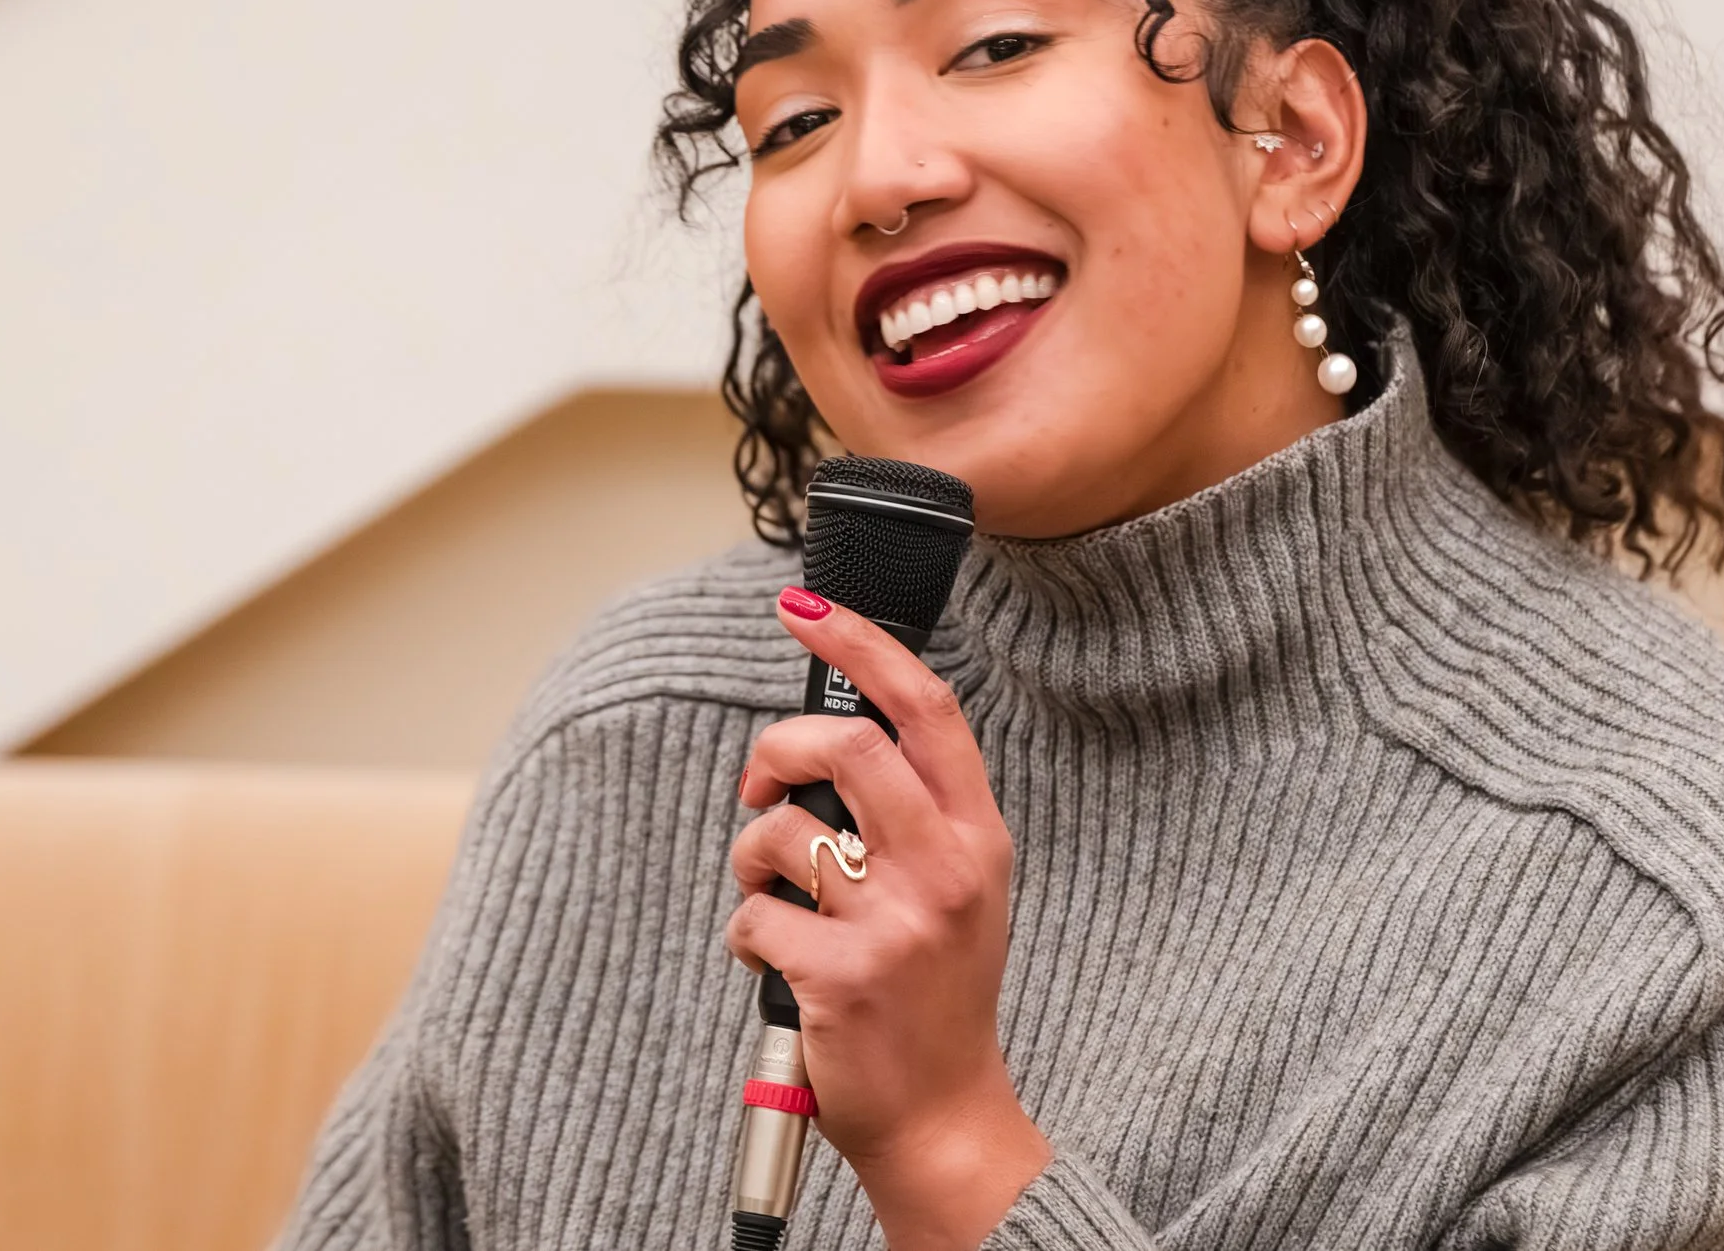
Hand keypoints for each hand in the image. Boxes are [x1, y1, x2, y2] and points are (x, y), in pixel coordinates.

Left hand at [727, 586, 1051, 1249]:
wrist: (945, 1115)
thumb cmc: (937, 991)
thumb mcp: (959, 886)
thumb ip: (914, 811)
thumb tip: (824, 737)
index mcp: (977, 834)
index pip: (924, 708)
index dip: (858, 643)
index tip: (804, 607)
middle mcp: (946, 868)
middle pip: (842, 746)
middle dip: (773, 750)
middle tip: (760, 786)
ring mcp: (896, 923)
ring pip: (780, 833)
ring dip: (752, 862)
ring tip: (776, 902)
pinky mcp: (840, 976)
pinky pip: (752, 918)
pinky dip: (746, 937)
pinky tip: (778, 968)